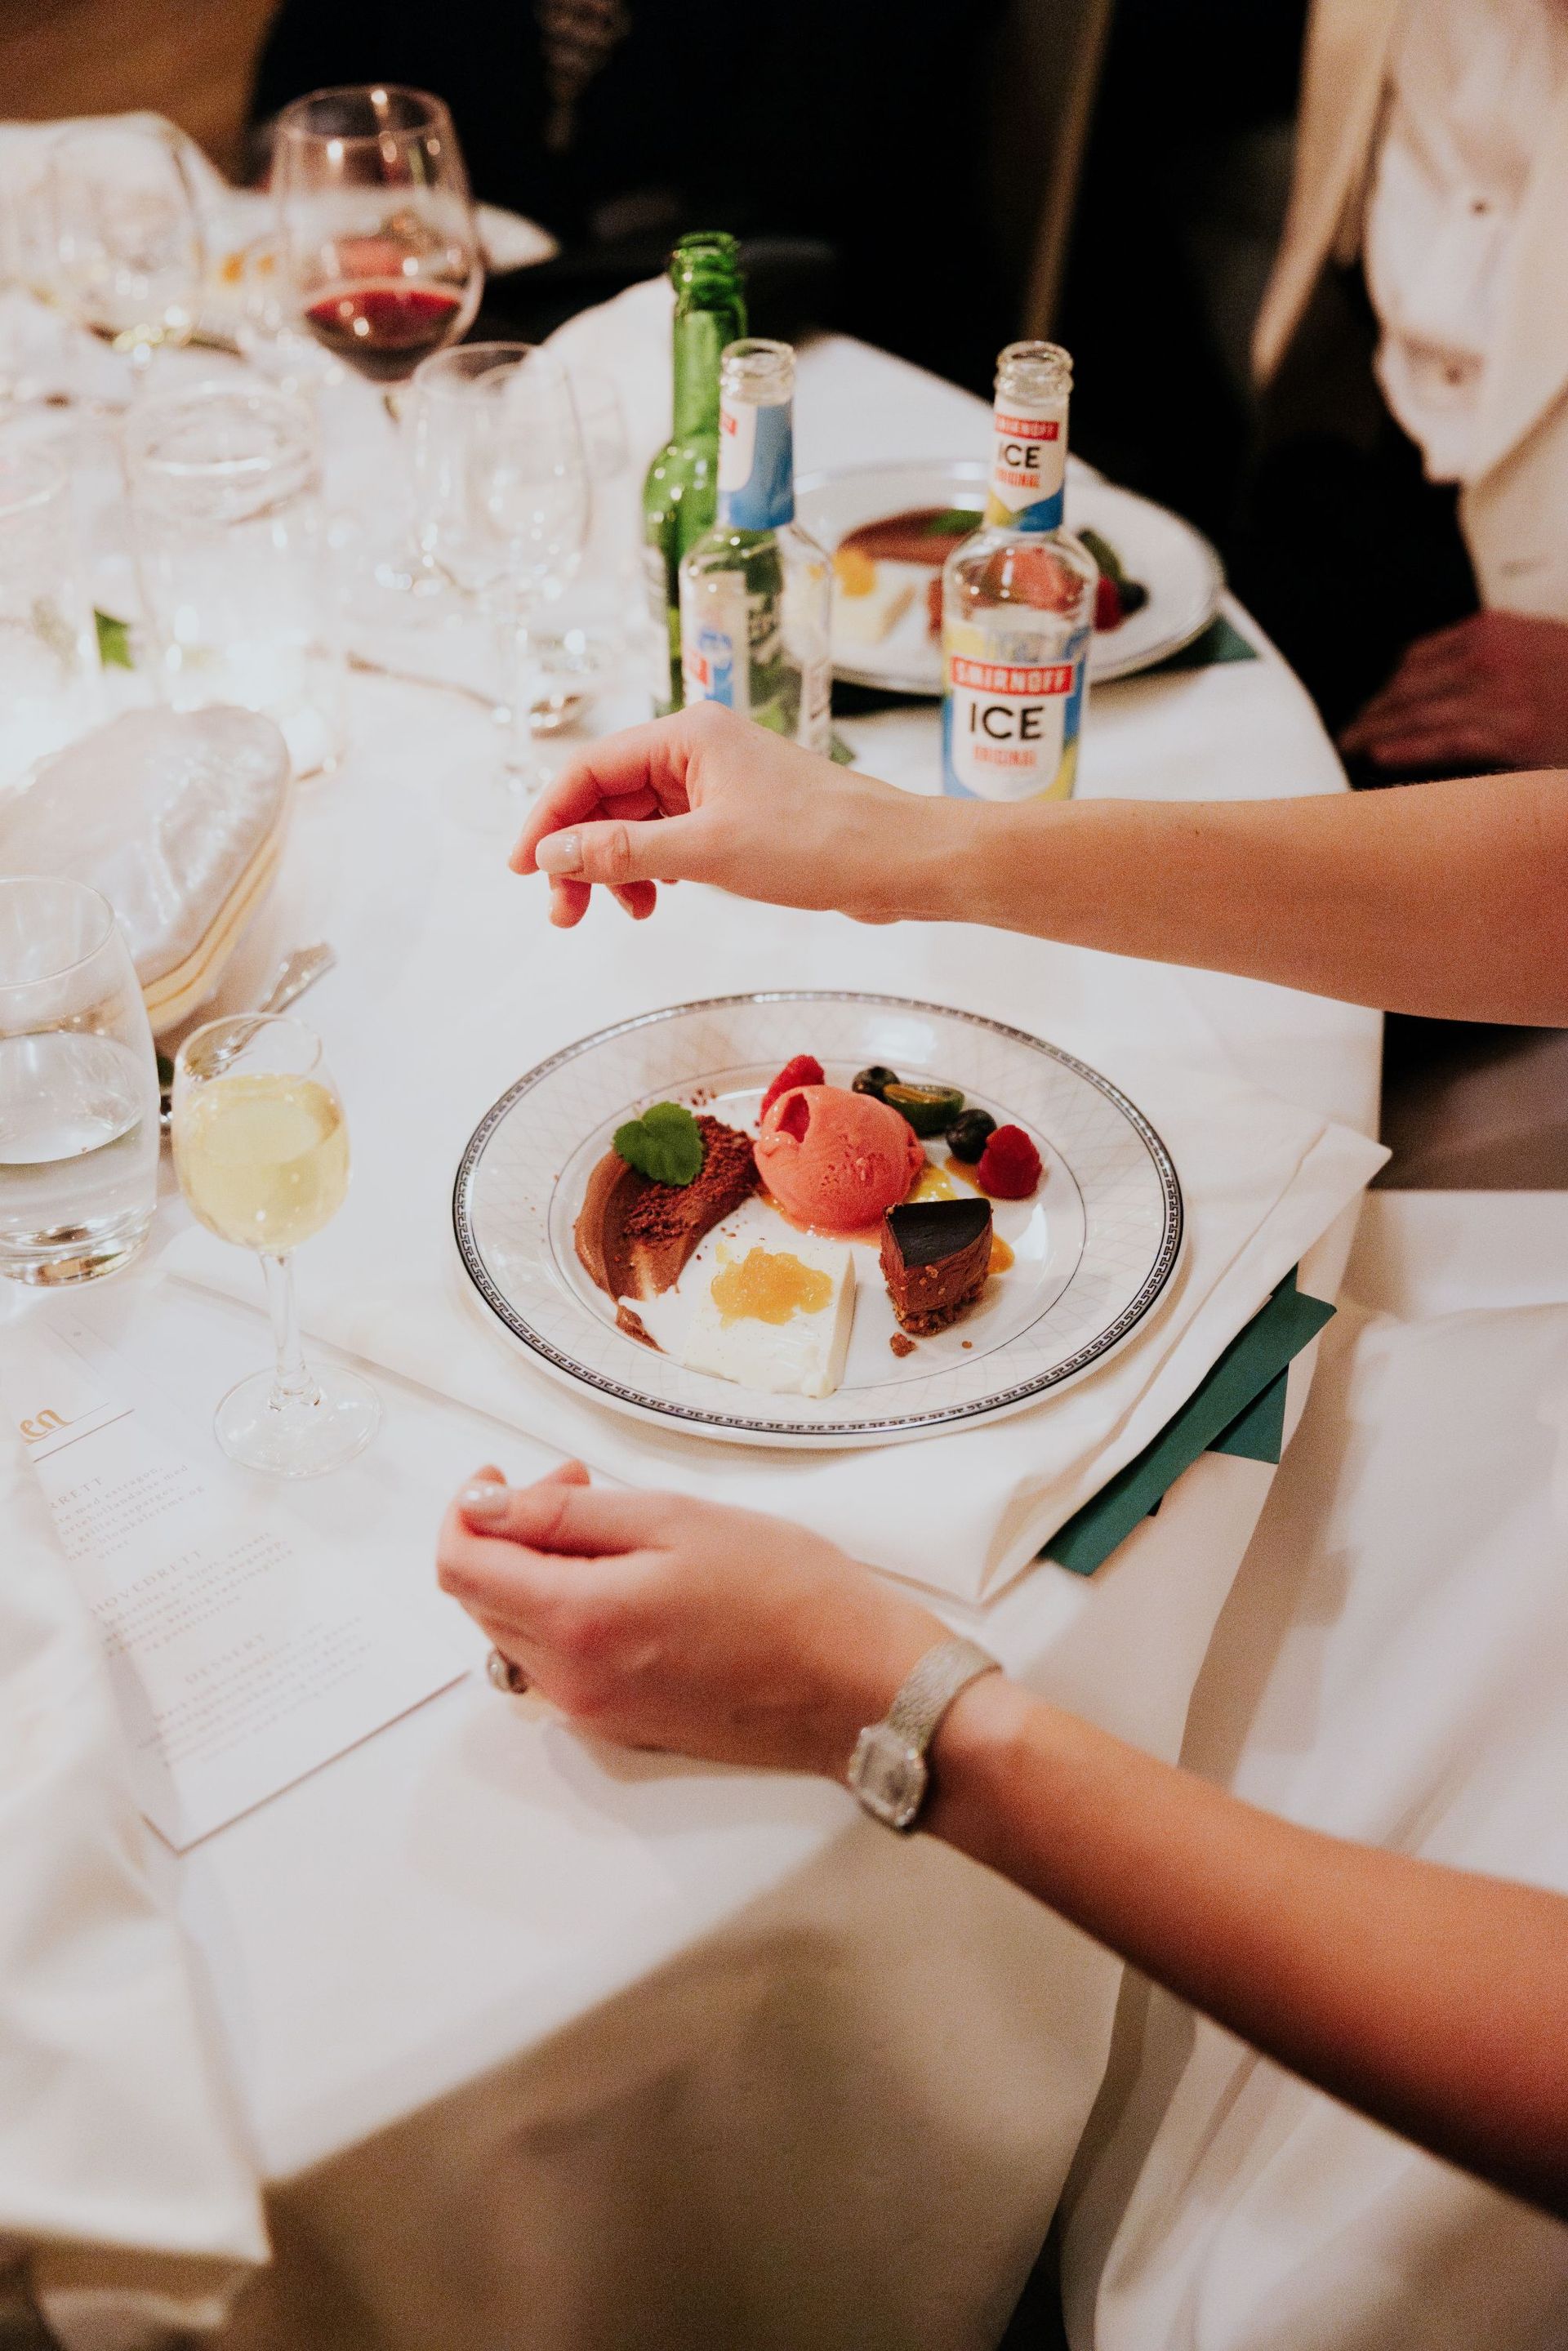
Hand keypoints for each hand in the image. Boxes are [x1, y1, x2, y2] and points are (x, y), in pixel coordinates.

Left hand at [437, 1462, 945, 1776]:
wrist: (860, 1685)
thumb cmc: (788, 1593)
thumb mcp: (674, 1521)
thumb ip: (565, 1515)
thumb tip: (482, 1507)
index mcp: (578, 1623)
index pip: (461, 1568)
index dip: (465, 1512)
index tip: (496, 1475)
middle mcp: (571, 1683)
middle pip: (484, 1600)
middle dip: (507, 1533)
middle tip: (574, 1484)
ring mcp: (597, 1712)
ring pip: (520, 1631)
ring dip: (539, 1571)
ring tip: (610, 1526)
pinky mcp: (626, 1725)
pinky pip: (561, 1662)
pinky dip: (570, 1611)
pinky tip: (628, 1579)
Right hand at [509, 700, 956, 928]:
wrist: (899, 860)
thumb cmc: (818, 843)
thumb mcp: (707, 852)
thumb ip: (623, 851)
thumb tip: (553, 851)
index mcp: (686, 736)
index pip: (588, 770)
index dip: (547, 819)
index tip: (524, 872)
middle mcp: (697, 749)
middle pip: (607, 797)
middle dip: (579, 853)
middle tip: (564, 915)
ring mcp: (718, 781)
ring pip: (637, 821)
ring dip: (615, 867)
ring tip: (621, 914)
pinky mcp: (737, 813)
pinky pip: (670, 836)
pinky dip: (651, 869)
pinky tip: (654, 898)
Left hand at [1339, 612, 1567, 773]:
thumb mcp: (1538, 644)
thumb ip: (1496, 655)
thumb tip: (1448, 683)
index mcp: (1495, 629)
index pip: (1419, 657)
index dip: (1389, 686)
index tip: (1375, 704)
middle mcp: (1491, 656)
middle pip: (1409, 685)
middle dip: (1375, 711)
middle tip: (1349, 732)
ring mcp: (1501, 694)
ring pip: (1419, 713)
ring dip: (1377, 731)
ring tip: (1351, 747)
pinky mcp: (1514, 733)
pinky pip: (1446, 740)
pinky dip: (1408, 747)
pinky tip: (1379, 754)